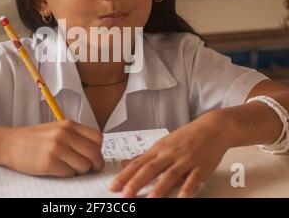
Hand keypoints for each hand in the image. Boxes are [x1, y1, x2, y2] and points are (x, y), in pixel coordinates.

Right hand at [0, 120, 104, 176]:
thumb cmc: (33, 138)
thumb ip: (74, 135)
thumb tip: (95, 150)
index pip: (98, 137)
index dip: (99, 150)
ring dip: (80, 170)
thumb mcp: (56, 128)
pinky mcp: (49, 163)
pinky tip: (58, 169)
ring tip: (69, 167)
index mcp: (68, 124)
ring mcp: (57, 149)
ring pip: (84, 166)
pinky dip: (67, 174)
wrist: (9, 143)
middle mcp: (64, 134)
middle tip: (91, 168)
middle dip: (95, 164)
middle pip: (94, 153)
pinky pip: (70, 174)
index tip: (95, 156)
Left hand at [109, 110, 230, 197]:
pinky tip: (182, 197)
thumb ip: (145, 156)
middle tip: (126, 193)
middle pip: (150, 168)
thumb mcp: (163, 144)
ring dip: (160, 187)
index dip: (125, 175)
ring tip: (150, 199)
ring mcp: (185, 160)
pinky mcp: (200, 167)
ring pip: (170, 174)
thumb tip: (125, 164)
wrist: (211, 128)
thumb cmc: (186, 137)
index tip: (114, 185)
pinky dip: (187, 188)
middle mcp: (170, 154)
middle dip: (137, 182)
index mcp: (159, 149)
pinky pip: (193, 179)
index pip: (138, 163)